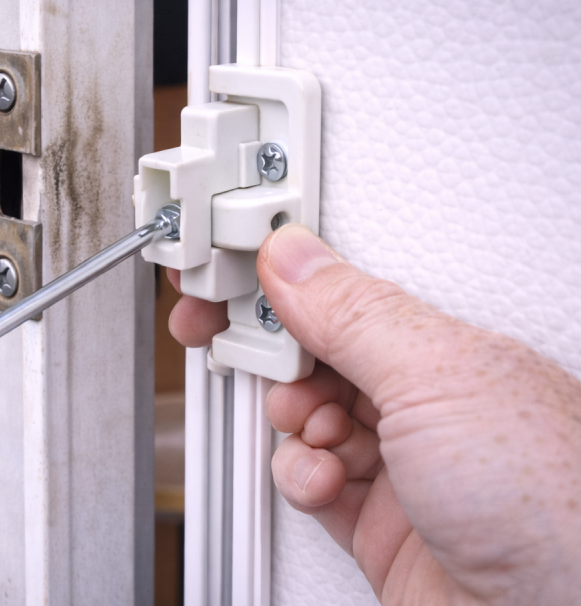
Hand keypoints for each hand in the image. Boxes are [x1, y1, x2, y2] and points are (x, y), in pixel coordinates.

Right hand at [168, 224, 580, 603]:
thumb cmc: (552, 503)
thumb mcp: (436, 378)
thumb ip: (354, 314)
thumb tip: (293, 257)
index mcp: (449, 351)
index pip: (349, 294)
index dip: (287, 280)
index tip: (234, 270)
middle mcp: (427, 405)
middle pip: (320, 354)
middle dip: (272, 348)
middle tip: (231, 337)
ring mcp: (402, 466)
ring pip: (307, 418)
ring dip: (291, 419)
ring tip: (305, 425)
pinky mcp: (377, 524)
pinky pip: (311, 480)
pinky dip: (301, 476)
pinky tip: (322, 480)